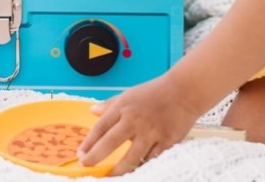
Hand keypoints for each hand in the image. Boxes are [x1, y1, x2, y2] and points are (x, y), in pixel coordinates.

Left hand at [77, 78, 200, 174]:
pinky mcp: (166, 141)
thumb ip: (110, 104)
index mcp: (123, 108)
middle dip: (96, 157)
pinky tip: (136, 169)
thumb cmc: (154, 92)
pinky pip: (151, 160)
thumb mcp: (128, 94)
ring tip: (110, 175)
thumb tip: (92, 111)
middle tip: (87, 166)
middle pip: (110, 143)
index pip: (101, 127)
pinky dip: (142, 165)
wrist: (184, 91)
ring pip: (131, 158)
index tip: (80, 155)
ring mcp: (151, 132)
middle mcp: (134, 120)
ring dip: (119, 170)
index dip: (88, 143)